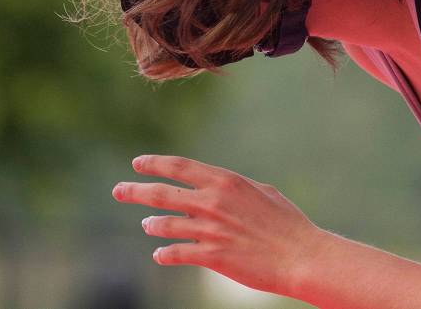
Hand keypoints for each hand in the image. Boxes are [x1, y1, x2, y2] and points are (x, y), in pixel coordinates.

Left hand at [112, 154, 326, 295]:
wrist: (302, 256)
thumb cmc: (288, 223)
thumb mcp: (262, 192)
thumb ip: (234, 187)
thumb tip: (217, 184)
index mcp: (224, 181)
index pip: (179, 166)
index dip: (154, 164)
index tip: (137, 163)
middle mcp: (212, 202)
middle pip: (161, 193)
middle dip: (134, 190)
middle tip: (118, 190)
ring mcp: (210, 229)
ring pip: (164, 224)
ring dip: (151, 224)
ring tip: (146, 225)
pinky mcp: (212, 256)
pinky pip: (177, 254)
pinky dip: (164, 254)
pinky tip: (159, 255)